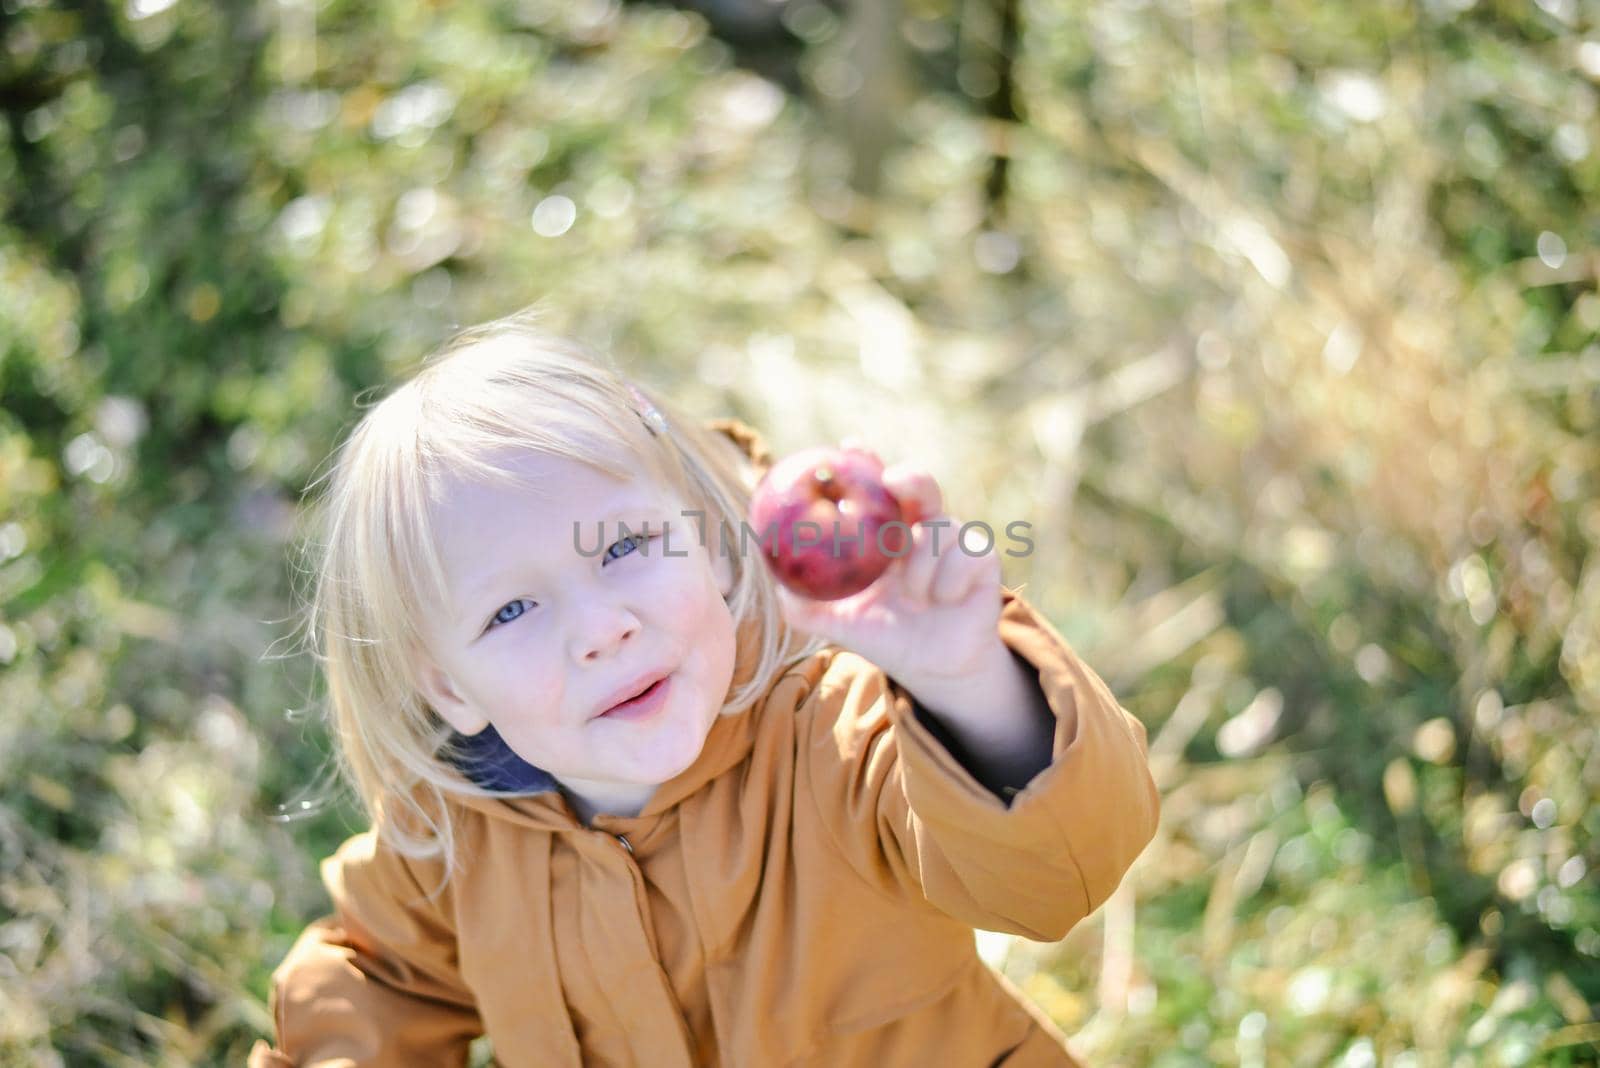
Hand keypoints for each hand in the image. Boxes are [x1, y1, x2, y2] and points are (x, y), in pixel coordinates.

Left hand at [776, 440, 1008, 696]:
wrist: (935, 667)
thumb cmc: (886, 637)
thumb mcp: (841, 624)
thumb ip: (806, 607)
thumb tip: (776, 586)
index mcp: (885, 533)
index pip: (874, 487)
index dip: (863, 461)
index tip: (851, 445)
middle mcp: (919, 527)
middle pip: (919, 484)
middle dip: (908, 476)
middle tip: (892, 482)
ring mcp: (954, 540)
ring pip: (940, 528)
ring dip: (923, 566)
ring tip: (915, 597)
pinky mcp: (982, 557)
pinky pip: (966, 555)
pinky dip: (949, 581)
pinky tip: (945, 600)